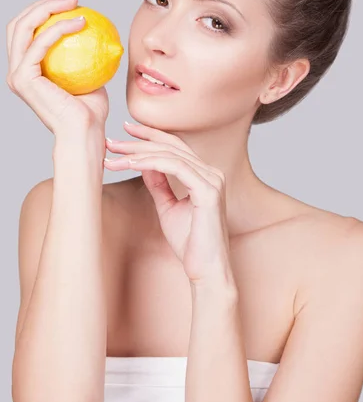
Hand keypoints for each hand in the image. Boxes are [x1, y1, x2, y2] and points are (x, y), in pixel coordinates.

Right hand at [6, 0, 108, 136]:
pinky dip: (59, 29)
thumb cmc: (91, 111)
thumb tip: (100, 34)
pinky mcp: (24, 78)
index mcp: (28, 70)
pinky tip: (80, 22)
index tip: (71, 5)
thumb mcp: (91, 75)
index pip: (27, 32)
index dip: (44, 12)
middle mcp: (17, 71)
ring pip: (23, 28)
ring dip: (47, 9)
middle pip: (19, 24)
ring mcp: (17, 75)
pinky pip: (40, 44)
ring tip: (74, 4)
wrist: (86, 132)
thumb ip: (87, 56)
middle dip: (42, 4)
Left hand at [103, 122, 233, 287]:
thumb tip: (143, 164)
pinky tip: (130, 164)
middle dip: (138, 141)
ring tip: (113, 156)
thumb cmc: (190, 243)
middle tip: (111, 142)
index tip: (125, 130)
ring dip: (138, 153)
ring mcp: (212, 180)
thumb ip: (158, 184)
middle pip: (171, 146)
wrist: (205, 270)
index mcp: (205, 174)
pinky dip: (150, 163)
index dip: (150, 135)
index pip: (176, 146)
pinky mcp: (208, 191)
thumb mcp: (167, 207)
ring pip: (170, 154)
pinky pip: (175, 167)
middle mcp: (211, 173)